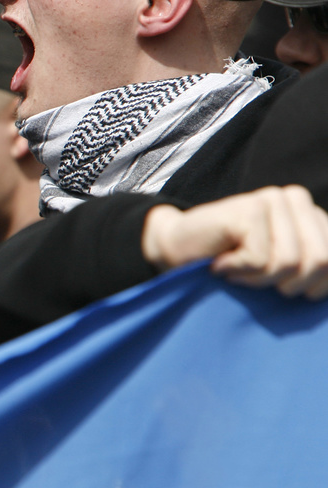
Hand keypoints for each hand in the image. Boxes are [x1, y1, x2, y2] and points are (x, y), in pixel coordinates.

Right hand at [142, 185, 327, 299]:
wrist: (175, 250)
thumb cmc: (231, 266)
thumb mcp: (285, 270)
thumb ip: (315, 267)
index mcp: (311, 214)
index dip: (315, 287)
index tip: (281, 285)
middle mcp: (295, 199)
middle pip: (321, 262)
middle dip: (288, 284)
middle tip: (257, 279)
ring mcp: (272, 200)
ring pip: (291, 262)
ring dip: (259, 279)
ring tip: (237, 269)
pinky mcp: (249, 209)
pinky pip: (260, 260)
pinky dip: (238, 272)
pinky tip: (223, 263)